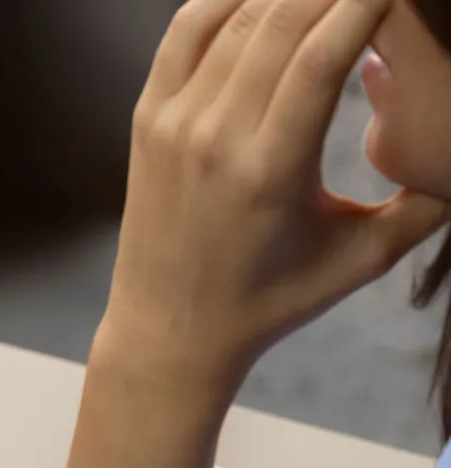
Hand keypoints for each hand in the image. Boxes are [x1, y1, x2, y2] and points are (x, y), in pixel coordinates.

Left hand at [106, 0, 446, 379]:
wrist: (170, 331)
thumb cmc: (271, 299)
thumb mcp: (362, 256)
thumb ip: (426, 201)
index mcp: (271, 169)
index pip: (326, 53)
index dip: (367, 1)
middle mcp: (216, 138)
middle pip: (282, 20)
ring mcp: (174, 125)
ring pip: (233, 17)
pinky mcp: (147, 120)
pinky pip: (184, 33)